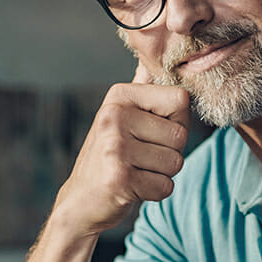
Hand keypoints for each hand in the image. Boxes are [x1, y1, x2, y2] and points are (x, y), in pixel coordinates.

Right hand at [50, 64, 191, 236]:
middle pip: (181, 135)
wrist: (80, 201)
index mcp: (119, 96)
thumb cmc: (109, 157)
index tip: (150, 131)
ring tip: (134, 171)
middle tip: (139, 157)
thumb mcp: (120, 117)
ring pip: (175, 163)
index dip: (175, 121)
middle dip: (169, 153)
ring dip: (161, 174)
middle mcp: (114, 116)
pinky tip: (131, 187)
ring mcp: (115, 146)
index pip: (180, 99)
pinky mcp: (119, 177)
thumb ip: (140, 90)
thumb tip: (151, 60)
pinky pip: (165, 187)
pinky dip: (153, 192)